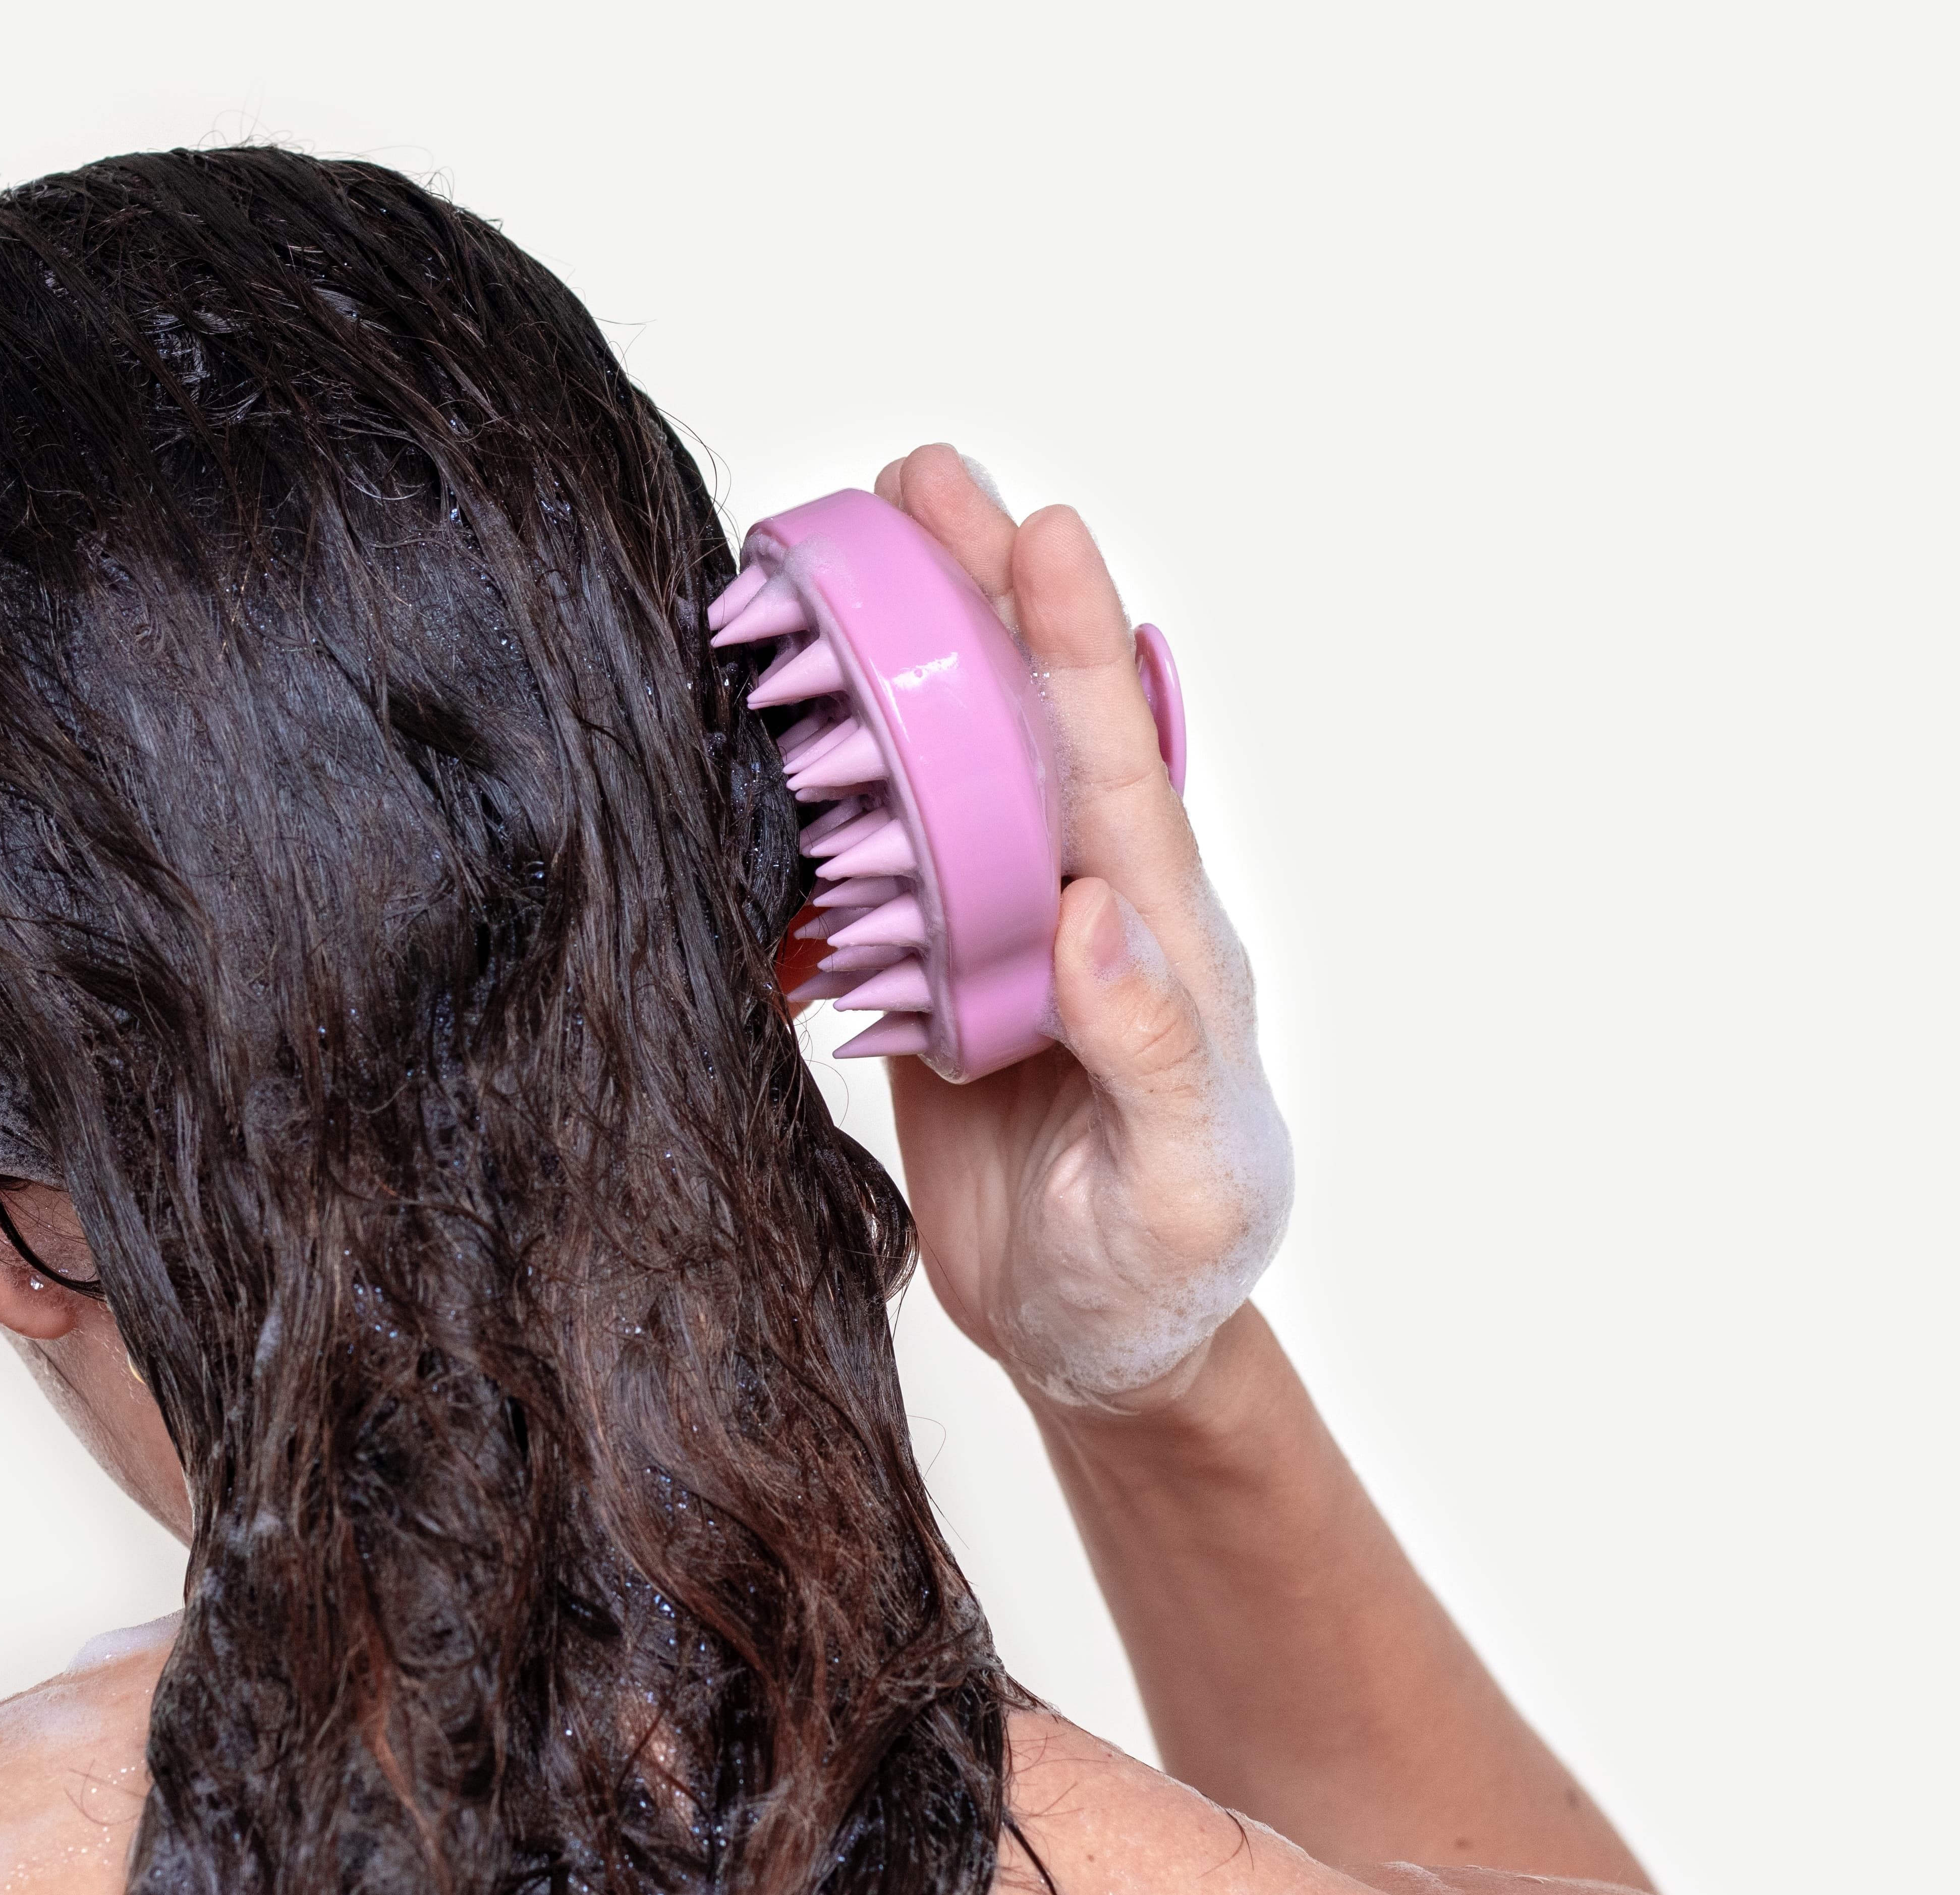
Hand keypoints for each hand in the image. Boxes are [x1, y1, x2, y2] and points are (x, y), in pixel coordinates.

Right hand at [869, 447, 1292, 1410]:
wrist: (1098, 1344)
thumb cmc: (1167, 1271)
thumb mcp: (1186, 1182)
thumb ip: (1155, 1048)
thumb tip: (1095, 913)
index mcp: (1161, 936)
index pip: (1116, 768)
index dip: (1077, 649)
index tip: (1041, 533)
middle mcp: (1081, 905)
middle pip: (1026, 727)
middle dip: (980, 594)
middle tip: (923, 476)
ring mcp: (1000, 935)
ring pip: (946, 771)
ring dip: (895, 663)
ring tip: (842, 550)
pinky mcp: (931, 978)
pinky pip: (877, 865)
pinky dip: (831, 783)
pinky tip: (781, 714)